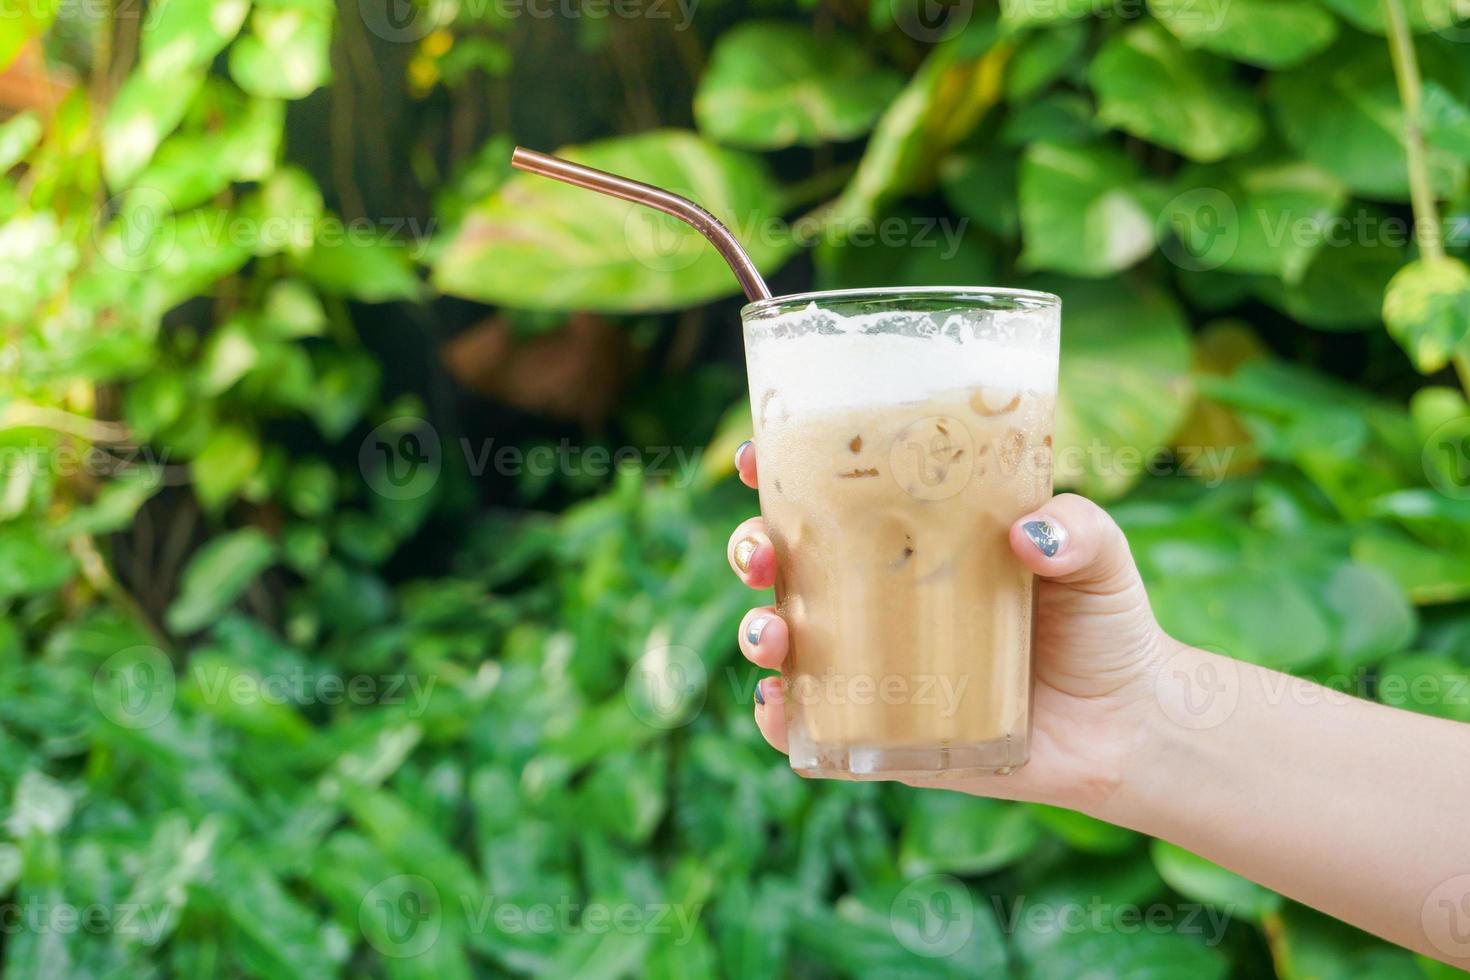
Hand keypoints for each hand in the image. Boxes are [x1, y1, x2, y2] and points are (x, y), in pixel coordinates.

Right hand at [727, 440, 1168, 811]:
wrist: (1128, 726)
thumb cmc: (1105, 624)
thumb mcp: (1098, 557)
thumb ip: (1077, 530)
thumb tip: (1029, 534)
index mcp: (914, 541)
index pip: (832, 496)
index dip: (780, 472)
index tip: (754, 457)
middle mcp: (881, 599)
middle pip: (787, 565)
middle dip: (753, 550)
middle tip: (762, 553)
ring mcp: (876, 667)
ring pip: (786, 643)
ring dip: (757, 633)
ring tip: (772, 636)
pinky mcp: (884, 734)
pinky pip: (814, 729)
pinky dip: (783, 719)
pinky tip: (780, 705)